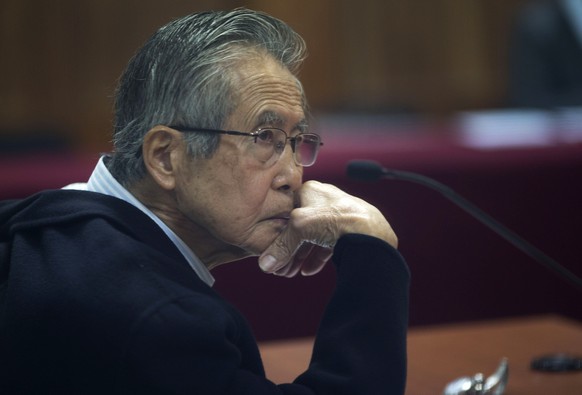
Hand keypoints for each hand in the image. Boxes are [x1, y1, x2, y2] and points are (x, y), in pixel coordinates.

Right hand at [258, 180, 396, 276]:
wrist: (371, 233)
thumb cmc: (336, 219)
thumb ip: (281, 246)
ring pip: (313, 237)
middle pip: (299, 227)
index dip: (276, 233)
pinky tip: (309, 270)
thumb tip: (266, 263)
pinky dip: (316, 257)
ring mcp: (338, 215)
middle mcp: (324, 200)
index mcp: (310, 190)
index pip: (285, 211)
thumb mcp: (300, 228)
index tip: (271, 251)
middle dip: (288, 249)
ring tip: (292, 272)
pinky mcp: (349, 230)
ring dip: (300, 256)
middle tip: (280, 268)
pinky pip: (327, 244)